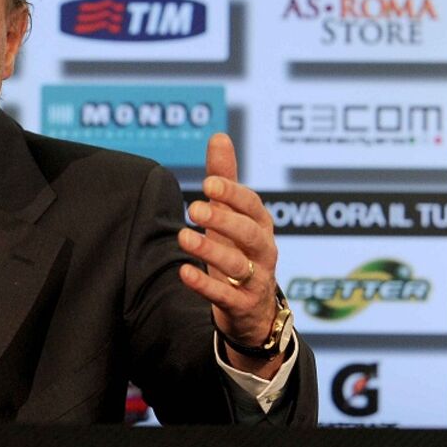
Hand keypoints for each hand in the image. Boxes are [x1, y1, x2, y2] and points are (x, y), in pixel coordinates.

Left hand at [177, 134, 280, 374]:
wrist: (255, 311)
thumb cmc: (241, 252)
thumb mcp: (233, 217)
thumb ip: (225, 179)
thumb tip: (219, 136)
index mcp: (260, 225)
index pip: (252, 206)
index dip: (232, 194)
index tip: (208, 183)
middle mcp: (263, 251)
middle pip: (250, 233)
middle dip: (224, 220)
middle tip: (194, 209)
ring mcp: (256, 280)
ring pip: (238, 264)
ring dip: (210, 251)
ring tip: (183, 237)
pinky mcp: (242, 305)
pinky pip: (225, 296)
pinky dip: (205, 285)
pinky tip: (184, 272)